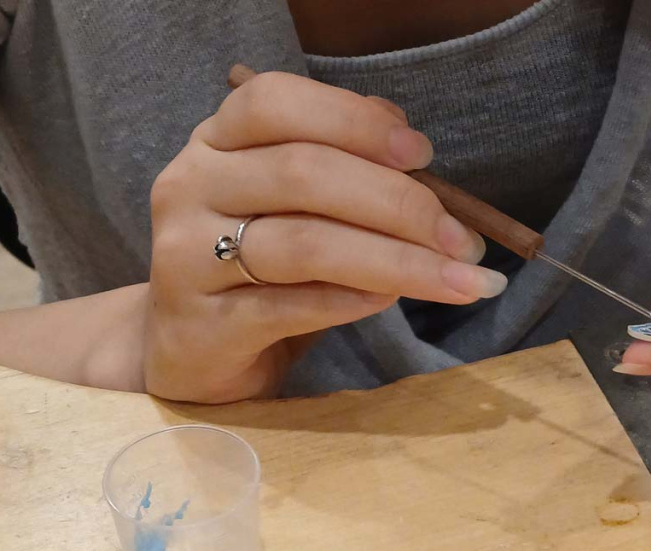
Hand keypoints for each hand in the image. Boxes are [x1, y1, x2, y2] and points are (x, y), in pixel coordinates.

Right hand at [145, 71, 502, 402]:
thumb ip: (340, 162)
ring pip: (305, 245)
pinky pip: (290, 307)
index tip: (423, 153)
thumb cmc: (257, 268)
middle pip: (303, 174)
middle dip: (399, 203)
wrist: (190, 348)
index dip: (354, 120)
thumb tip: (407, 135)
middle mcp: (192, 186)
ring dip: (396, 260)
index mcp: (218, 141)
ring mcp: (187, 257)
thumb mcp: (293, 205)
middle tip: (464, 239)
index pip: (276, 102)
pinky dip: (352, 300)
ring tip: (458, 279)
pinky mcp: (204, 326)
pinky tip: (391, 299)